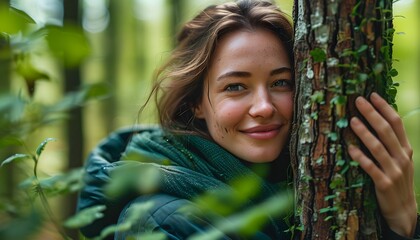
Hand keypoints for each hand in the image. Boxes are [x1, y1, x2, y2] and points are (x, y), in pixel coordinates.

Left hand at [348, 92, 416, 236]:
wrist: (403, 210)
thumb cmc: (397, 180)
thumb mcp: (400, 159)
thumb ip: (392, 142)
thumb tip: (377, 120)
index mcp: (406, 148)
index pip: (396, 123)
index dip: (384, 107)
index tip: (372, 94)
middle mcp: (402, 157)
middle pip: (386, 131)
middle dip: (372, 114)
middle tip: (358, 100)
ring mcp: (394, 171)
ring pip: (378, 148)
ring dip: (364, 133)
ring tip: (352, 120)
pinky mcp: (384, 184)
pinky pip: (371, 168)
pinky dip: (361, 158)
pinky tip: (350, 149)